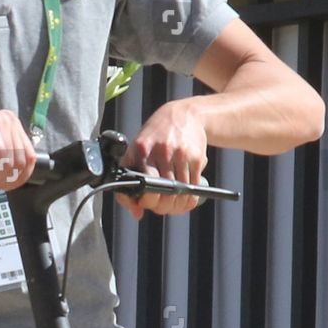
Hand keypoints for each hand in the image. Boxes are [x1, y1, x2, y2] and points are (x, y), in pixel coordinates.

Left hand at [119, 99, 207, 220]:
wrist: (183, 115)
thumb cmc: (156, 136)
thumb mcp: (138, 151)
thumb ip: (131, 181)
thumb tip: (136, 212)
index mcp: (141, 149)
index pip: (142, 185)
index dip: (145, 201)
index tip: (145, 205)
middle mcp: (160, 151)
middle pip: (162, 193)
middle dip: (162, 207)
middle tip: (161, 207)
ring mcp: (180, 154)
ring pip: (179, 193)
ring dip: (177, 206)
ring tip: (174, 205)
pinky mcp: (196, 157)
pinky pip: (193, 188)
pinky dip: (189, 199)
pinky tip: (185, 199)